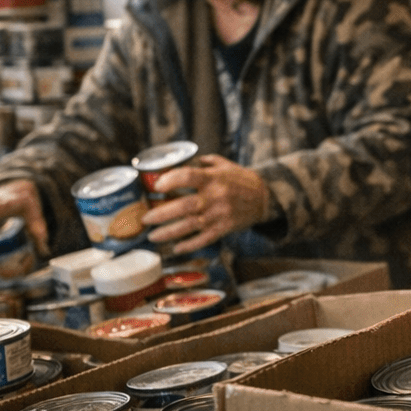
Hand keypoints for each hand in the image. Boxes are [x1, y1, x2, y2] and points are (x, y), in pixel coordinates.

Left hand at [141, 154, 273, 254]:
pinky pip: (203, 240)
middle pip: (183, 206)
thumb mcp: (224, 165)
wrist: (265, 198)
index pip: (188, 177)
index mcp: (214, 178)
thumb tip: (179, 163)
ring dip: (168, 233)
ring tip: (152, 236)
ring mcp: (219, 215)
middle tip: (145, 218)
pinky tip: (176, 248)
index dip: (170, 180)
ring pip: (189, 226)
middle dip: (160, 214)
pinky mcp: (224, 229)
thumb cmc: (241, 180)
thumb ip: (202, 163)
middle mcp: (215, 197)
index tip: (156, 186)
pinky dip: (188, 245)